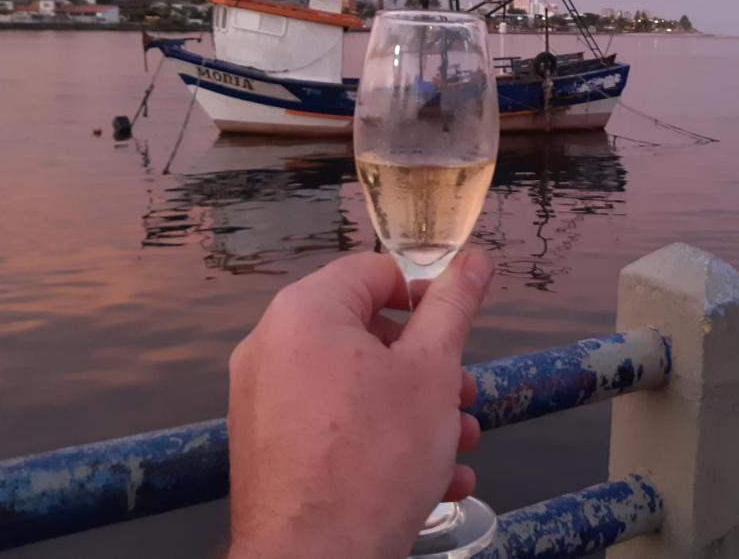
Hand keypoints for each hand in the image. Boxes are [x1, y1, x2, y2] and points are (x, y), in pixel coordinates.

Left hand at [227, 250, 493, 558]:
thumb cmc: (376, 455)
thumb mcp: (432, 370)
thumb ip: (453, 306)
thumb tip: (475, 258)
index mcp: (304, 312)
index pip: (375, 271)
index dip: (427, 292)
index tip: (460, 327)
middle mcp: (272, 347)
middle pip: (367, 332)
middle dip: (428, 366)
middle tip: (465, 397)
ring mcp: (264, 401)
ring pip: (356, 386)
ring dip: (416, 409)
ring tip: (458, 445)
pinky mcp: (268, 449)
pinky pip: (332, 425)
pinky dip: (380, 439)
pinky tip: (433, 480)